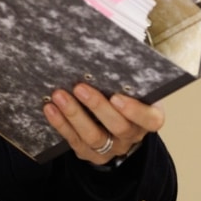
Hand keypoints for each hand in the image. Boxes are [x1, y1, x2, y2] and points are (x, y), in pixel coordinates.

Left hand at [42, 83, 164, 164]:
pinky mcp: (89, 154)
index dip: (135, 111)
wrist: (111, 121)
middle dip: (97, 107)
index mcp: (149, 118)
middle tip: (80, 88)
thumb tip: (108, 46)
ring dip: (74, 115)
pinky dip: (61, 124)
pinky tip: (50, 108)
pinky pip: (74, 141)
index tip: (116, 96)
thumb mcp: (131, 86)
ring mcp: (110, 148)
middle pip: (119, 127)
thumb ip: (124, 75)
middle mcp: (132, 137)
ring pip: (93, 137)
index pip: (150, 119)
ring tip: (59, 96)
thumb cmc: (124, 94)